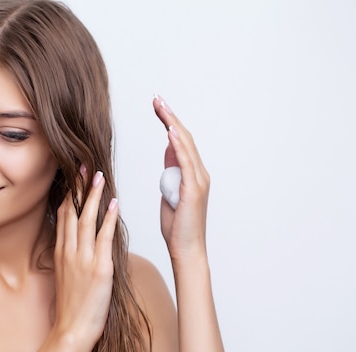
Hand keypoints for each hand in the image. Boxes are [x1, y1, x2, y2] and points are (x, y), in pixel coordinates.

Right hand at [52, 168, 118, 348]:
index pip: (64, 216)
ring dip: (94, 197)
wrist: (72, 329)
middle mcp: (70, 252)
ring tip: (99, 177)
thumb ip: (71, 256)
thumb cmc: (72, 307)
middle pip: (73, 212)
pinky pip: (104, 238)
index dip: (70, 194)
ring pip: (86, 220)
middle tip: (85, 165)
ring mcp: (83, 259)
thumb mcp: (66, 276)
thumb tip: (78, 243)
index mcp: (62, 252)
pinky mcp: (99, 269)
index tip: (75, 177)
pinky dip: (109, 219)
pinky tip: (114, 204)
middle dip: (79, 187)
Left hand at [153, 95, 209, 261]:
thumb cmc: (177, 226)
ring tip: (161, 107)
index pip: (179, 141)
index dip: (169, 122)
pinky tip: (170, 131)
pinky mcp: (193, 190)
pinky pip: (186, 162)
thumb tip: (168, 150)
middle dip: (169, 116)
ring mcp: (198, 181)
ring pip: (186, 145)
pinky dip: (178, 145)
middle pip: (183, 137)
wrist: (186, 249)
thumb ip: (171, 171)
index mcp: (191, 174)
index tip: (158, 106)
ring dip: (172, 124)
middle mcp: (198, 173)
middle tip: (157, 98)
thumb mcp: (169, 192)